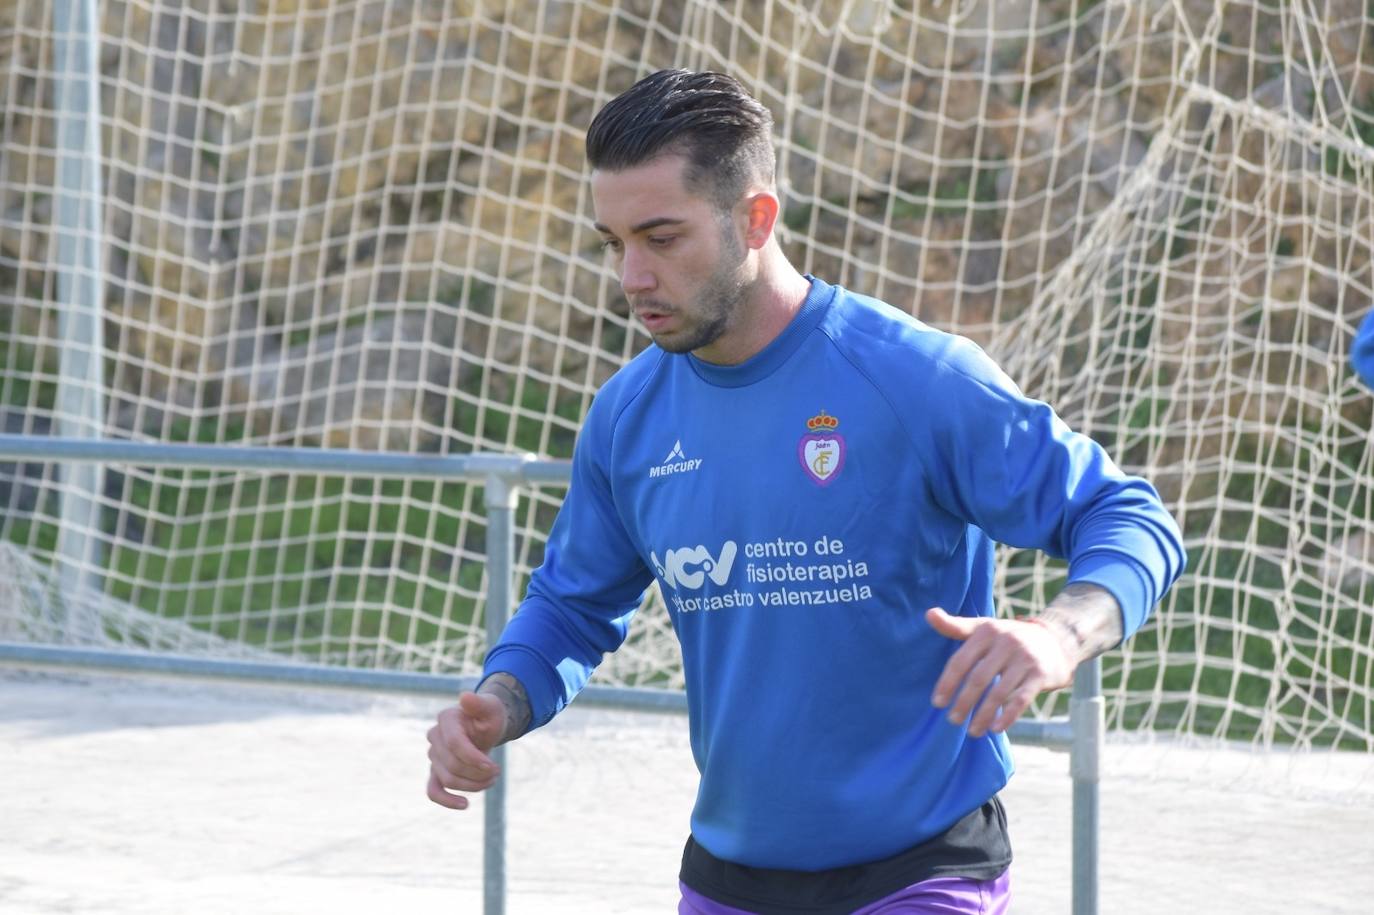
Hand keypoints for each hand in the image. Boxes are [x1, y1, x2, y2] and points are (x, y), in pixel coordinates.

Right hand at [426, 691, 506, 809]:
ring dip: (473, 785)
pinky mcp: (436, 771)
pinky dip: (446, 800)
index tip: (494, 768)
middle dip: (478, 773)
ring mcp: (433, 755)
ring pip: (448, 779)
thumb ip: (479, 703)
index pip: (455, 744)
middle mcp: (435, 736)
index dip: (474, 759)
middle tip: (497, 772)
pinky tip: (464, 805)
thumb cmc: (489, 716)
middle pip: (453, 765)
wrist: (485, 726)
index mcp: (446, 719)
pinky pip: (433, 790)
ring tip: (491, 780)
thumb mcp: (490, 708)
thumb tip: (465, 697)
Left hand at [926, 607, 1075, 737]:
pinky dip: (1007, 716)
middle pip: (978, 678)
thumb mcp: (984, 628)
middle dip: (963, 702)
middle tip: (953, 720)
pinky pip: (1021, 699)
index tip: (937, 703)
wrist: (1055, 640)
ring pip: (998, 692)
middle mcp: (1006, 642)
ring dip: (983, 715)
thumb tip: (928, 614)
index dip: (947, 683)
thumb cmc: (1008, 638)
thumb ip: (956, 626)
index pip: (961, 660)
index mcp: (987, 631)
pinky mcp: (1040, 674)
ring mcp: (1024, 658)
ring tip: (972, 731)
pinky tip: (995, 729)